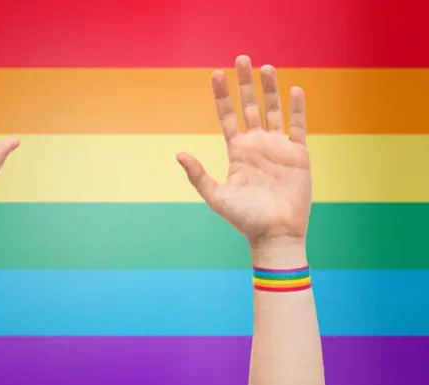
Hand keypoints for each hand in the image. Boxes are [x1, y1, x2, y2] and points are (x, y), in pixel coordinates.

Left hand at [177, 55, 310, 248]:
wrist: (274, 234)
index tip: (215, 74)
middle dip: (245, 83)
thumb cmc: (243, 218)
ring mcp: (278, 147)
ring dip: (270, 89)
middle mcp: (256, 144)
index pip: (228, 116)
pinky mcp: (298, 155)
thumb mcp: (216, 196)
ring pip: (273, 111)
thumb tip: (178, 153)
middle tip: (241, 58)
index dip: (221, 95)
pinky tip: (293, 90)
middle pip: (250, 106)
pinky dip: (296, 109)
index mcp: (237, 151)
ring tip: (266, 67)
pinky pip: (298, 126)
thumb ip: (198, 175)